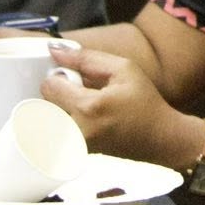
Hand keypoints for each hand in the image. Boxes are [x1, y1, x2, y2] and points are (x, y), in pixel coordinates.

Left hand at [42, 43, 196, 166]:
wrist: (160, 138)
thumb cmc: (145, 101)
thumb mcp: (123, 68)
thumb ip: (86, 58)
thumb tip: (54, 50)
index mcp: (89, 108)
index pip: (49, 87)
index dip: (59, 76)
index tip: (74, 77)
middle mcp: (78, 131)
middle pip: (44, 105)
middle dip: (58, 94)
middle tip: (80, 92)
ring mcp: (76, 147)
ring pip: (48, 120)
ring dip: (59, 109)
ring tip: (83, 105)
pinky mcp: (77, 155)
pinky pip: (58, 133)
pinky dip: (65, 122)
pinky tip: (87, 118)